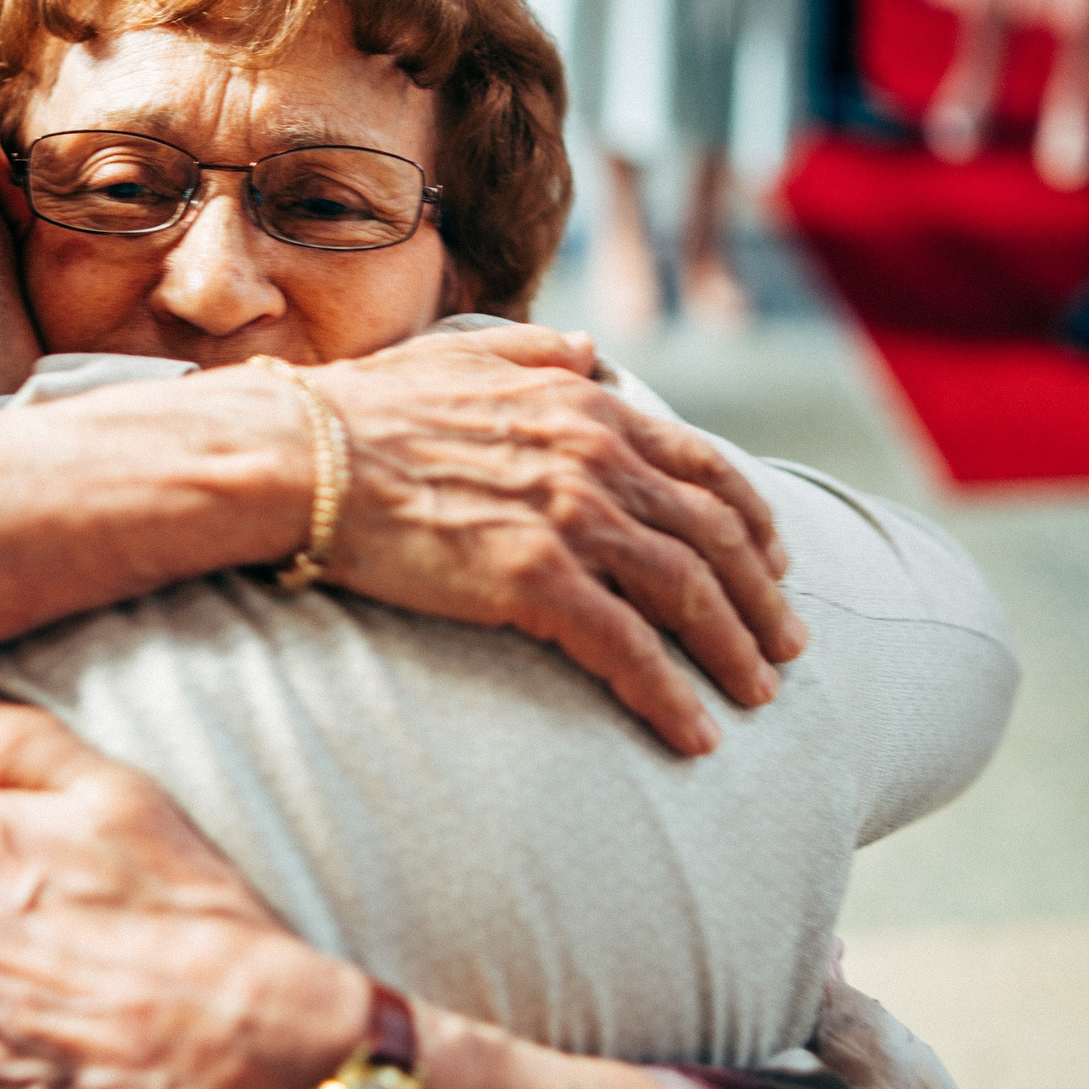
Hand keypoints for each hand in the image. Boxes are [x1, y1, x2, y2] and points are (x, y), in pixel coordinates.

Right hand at [304, 327, 803, 755]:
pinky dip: (672, 696)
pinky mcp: (535, 580)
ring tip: (756, 699)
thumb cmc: (366, 410)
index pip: (704, 466)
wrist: (301, 455)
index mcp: (587, 405)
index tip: (775, 561)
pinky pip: (629, 650)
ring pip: (688, 595)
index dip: (752, 519)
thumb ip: (540, 352)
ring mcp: (570, 518)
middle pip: (714, 537)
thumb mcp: (466, 354)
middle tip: (787, 647)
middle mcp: (595, 457)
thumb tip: (590, 352)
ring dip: (734, 653)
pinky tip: (695, 736)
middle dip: (763, 598)